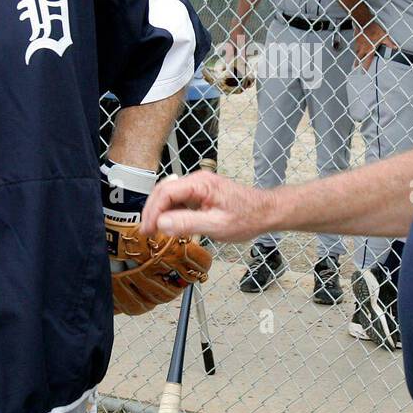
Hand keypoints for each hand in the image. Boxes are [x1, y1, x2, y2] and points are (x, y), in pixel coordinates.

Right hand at [140, 169, 274, 243]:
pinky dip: (171, 211)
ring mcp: (200, 186)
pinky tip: (171, 225)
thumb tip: (162, 223)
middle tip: (146, 232)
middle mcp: (198, 180)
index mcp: (200, 184)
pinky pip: (180, 199)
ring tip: (155, 230)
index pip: (165, 193)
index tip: (147, 230)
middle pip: (163, 191)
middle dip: (152, 211)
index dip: (152, 212)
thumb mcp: (217, 225)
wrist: (265, 212)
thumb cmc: (247, 218)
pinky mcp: (202, 192)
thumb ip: (187, 223)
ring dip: (160, 211)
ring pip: (170, 194)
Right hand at [355, 26, 393, 69]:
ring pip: (356, 52)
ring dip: (356, 55)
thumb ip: (389, 42)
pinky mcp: (355, 39)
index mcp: (370, 49)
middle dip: (356, 64)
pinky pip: (355, 45)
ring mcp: (358, 43)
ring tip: (356, 58)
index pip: (367, 61)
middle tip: (355, 67)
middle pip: (358, 58)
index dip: (365, 67)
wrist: (364, 21)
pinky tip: (357, 46)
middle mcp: (363, 48)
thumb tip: (395, 47)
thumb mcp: (384, 36)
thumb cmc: (373, 28)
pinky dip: (356, 47)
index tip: (363, 72)